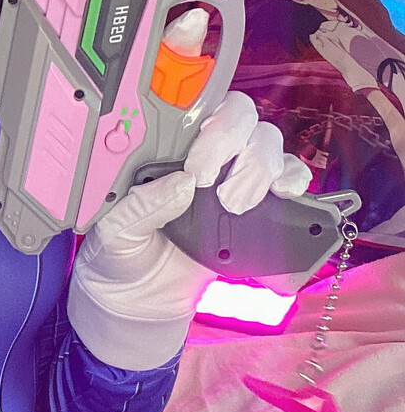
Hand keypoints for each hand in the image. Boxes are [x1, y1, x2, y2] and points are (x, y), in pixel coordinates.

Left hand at [67, 91, 311, 369]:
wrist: (142, 302)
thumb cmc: (122, 254)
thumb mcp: (117, 232)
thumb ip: (142, 207)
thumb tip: (179, 184)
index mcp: (163, 149)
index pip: (195, 109)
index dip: (205, 128)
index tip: (197, 169)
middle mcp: (203, 153)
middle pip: (240, 117)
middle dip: (236, 147)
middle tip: (218, 191)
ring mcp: (234, 175)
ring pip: (266, 142)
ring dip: (262, 168)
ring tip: (237, 205)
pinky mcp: (259, 204)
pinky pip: (290, 177)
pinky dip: (295, 179)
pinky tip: (284, 195)